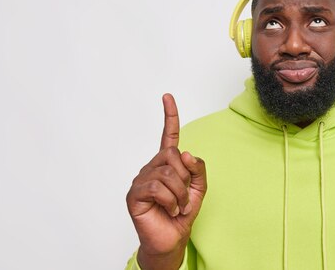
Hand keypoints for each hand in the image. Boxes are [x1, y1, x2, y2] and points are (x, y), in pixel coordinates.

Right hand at [126, 94, 206, 269]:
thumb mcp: (199, 187)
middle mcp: (152, 166)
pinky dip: (170, 201)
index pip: (169, 134)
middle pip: (173, 154)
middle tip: (184, 196)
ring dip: (180, 193)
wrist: (172, 239)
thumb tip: (185, 152)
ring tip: (177, 207)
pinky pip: (158, 187)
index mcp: (167, 162)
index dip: (170, 115)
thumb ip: (197, 167)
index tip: (167, 96)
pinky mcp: (135, 194)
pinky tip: (169, 210)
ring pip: (168, 172)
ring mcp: (141, 179)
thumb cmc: (183, 212)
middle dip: (185, 177)